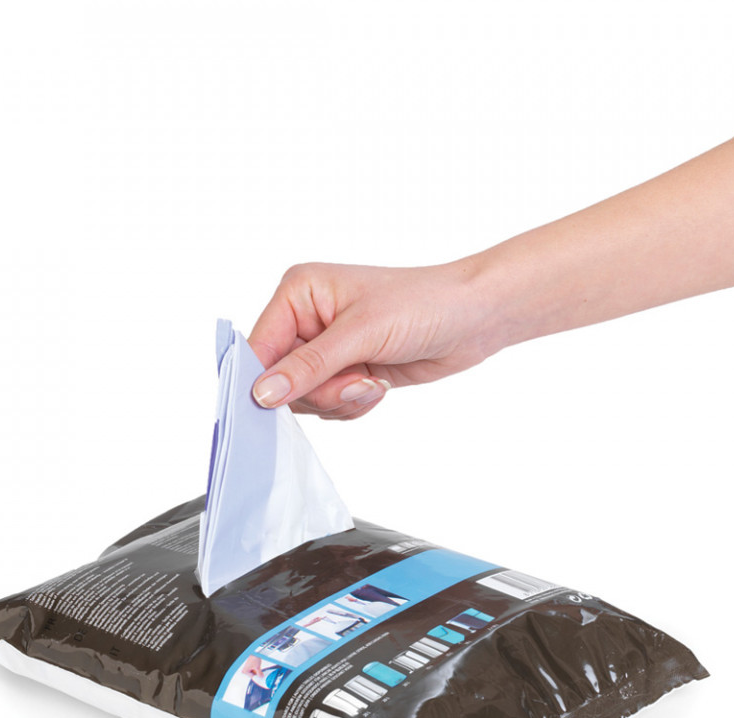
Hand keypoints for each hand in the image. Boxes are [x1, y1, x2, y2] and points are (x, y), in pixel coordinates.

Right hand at [247, 261, 501, 419]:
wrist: (474, 317)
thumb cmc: (424, 303)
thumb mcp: (361, 333)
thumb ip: (308, 366)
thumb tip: (262, 393)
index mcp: (298, 293)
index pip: (259, 347)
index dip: (263, 380)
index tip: (272, 407)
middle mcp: (307, 319)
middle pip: (281, 380)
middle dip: (320, 391)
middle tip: (356, 380)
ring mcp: (327, 349)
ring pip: (306, 399)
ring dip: (341, 399)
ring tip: (372, 380)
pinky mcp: (346, 371)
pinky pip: (330, 406)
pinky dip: (354, 404)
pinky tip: (378, 384)